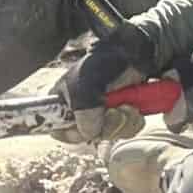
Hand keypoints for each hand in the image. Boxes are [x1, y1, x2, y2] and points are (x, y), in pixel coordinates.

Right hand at [61, 20, 164, 142]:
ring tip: (127, 105)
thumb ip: (83, 110)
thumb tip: (89, 134)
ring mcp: (101, 115)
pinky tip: (134, 108)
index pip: (57, 130)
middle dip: (105, 126)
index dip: (73, 133)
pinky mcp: (119, 116)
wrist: (134, 56)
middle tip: (114, 110)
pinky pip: (125, 131)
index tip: (87, 125)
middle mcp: (80, 112)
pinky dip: (132, 122)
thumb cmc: (105, 64)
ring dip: (122, 122)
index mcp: (62, 102)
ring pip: (108, 135)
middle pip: (87, 137)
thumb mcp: (86, 84)